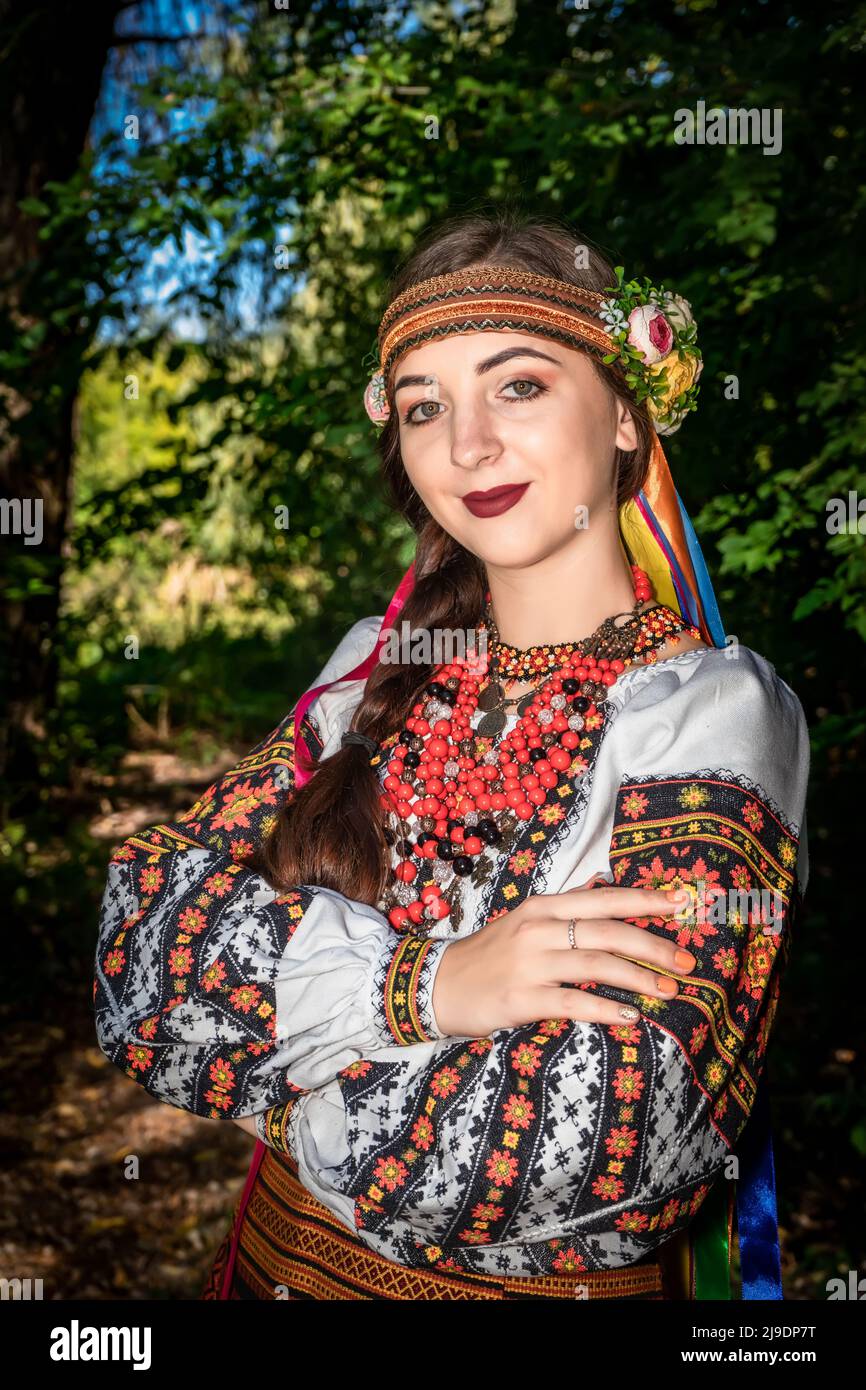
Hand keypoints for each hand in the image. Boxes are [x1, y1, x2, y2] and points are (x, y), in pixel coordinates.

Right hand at [431, 880, 694, 1037]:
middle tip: (686, 961)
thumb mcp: (524, 920)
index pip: (603, 898)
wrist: (435, 984)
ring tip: (669, 990)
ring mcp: (529, 963)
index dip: (644, 900)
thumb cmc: (487, 955)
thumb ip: (565, 906)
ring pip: (596, 964)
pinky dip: (605, 1009)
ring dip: (639, 977)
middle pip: (607, 930)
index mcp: (542, 907)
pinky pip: (572, 1003)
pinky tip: (630, 1017)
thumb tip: (603, 884)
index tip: (681, 903)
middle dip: (653, 944)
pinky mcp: (521, 999)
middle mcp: (538, 929)